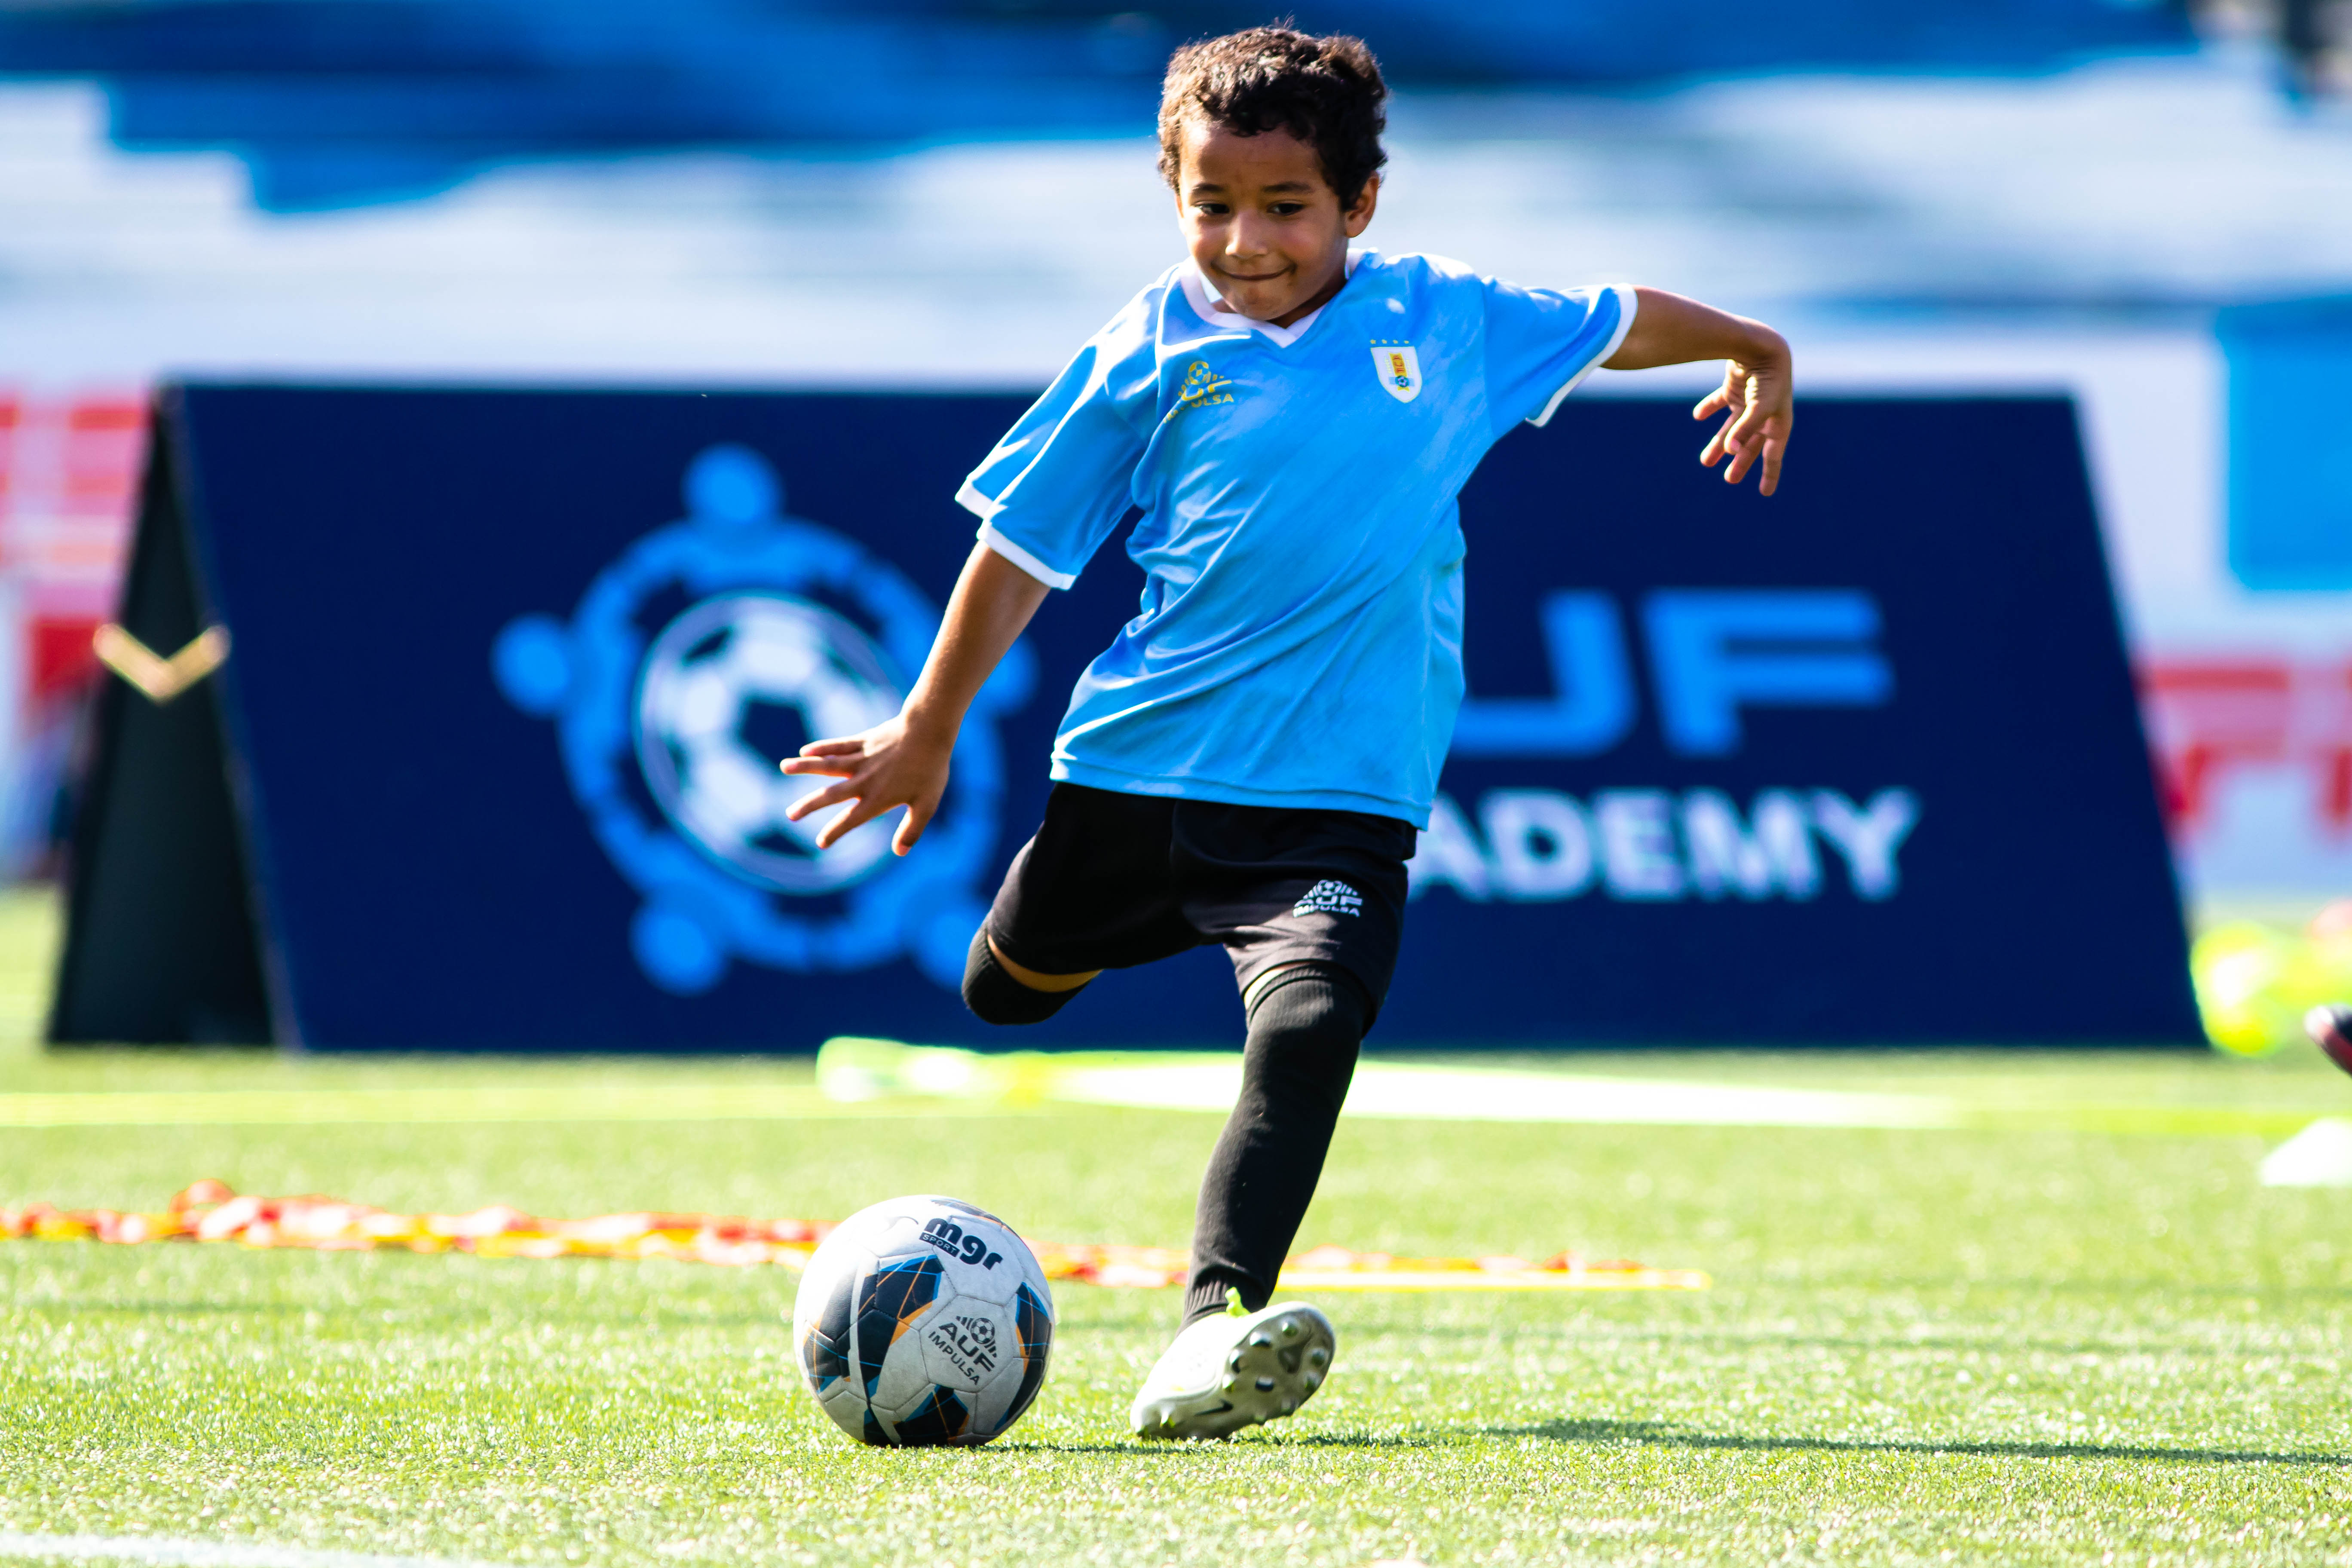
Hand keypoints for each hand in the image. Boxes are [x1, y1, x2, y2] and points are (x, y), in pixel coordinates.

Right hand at [779, 711, 952, 854]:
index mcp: (877, 798)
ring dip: (804, 767)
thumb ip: (912, 829)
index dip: (834, 833)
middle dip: (808, 806)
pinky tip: (806, 751)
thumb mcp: (927, 804)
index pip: (850, 820)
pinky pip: (838, 745)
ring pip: (827, 764)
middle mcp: (863, 779)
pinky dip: (822, 748)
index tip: (820, 843)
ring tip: (784, 767)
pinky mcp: (863, 741)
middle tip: (789, 815)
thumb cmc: (930, 769)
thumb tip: (899, 852)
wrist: (929, 731)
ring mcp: (861, 758)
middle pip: (830, 794)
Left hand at [1693, 337, 1792, 494]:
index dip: (1770, 473)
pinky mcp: (1734, 388)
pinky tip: (1698, 416)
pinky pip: (1720, 402)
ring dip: (1720, 443)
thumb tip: (1731, 451)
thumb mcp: (1759, 407)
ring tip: (1706, 461)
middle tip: (1729, 479)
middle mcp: (1765, 413)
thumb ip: (1744, 429)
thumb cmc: (1767, 379)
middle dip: (1740, 462)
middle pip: (1751, 444)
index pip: (1774, 454)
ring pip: (1732, 428)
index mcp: (1779, 422)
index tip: (1765, 492)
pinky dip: (1709, 409)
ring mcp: (1749, 401)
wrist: (1760, 344)